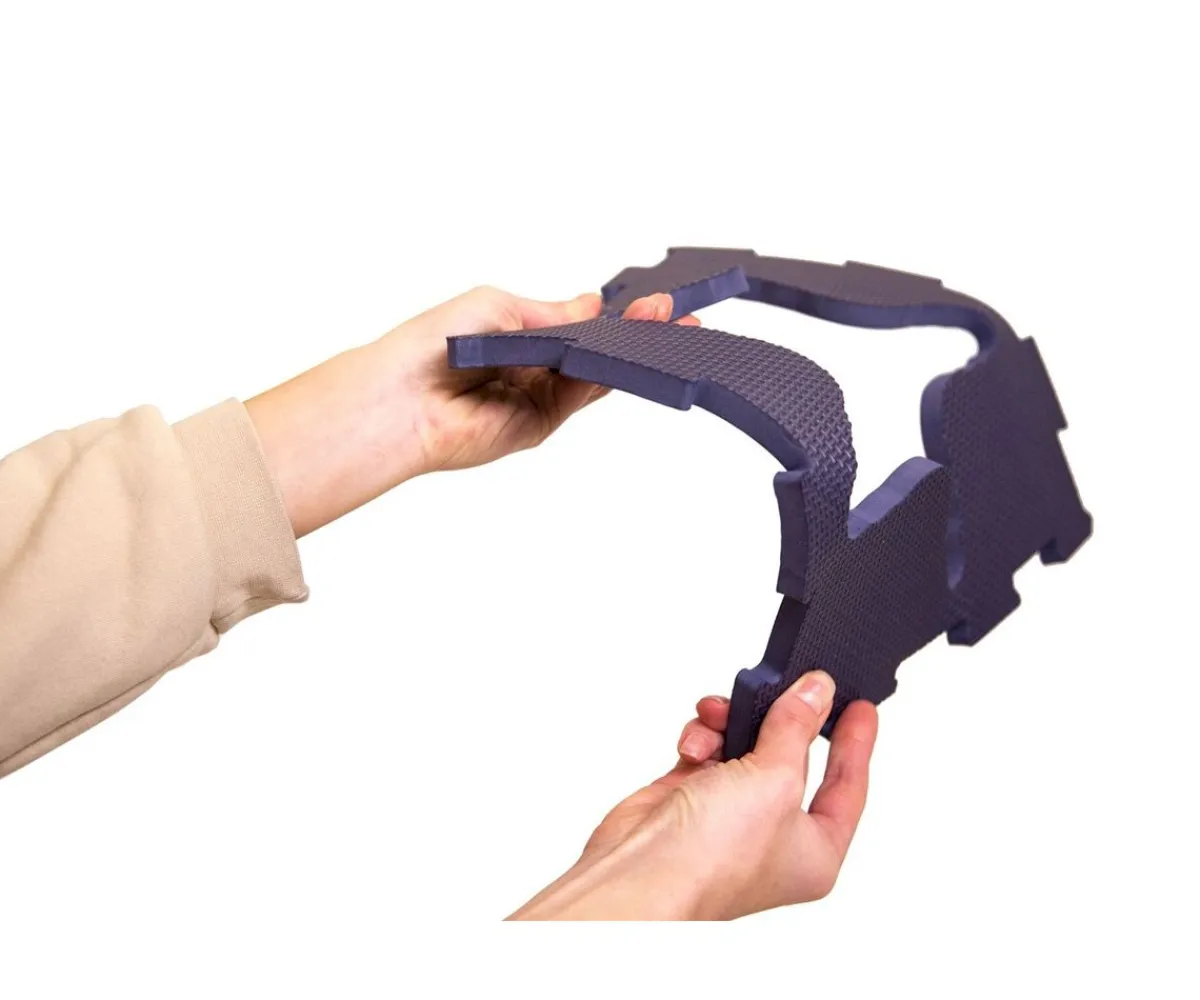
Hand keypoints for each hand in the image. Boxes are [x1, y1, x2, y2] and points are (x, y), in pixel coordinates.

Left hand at [246, 286, 694, 536]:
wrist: (404, 397)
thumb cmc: (435, 343)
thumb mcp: (501, 307)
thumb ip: (555, 313)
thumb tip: (595, 303)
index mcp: (524, 334)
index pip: (584, 323)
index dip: (620, 314)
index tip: (656, 301)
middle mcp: (536, 367)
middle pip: (599, 351)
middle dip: (639, 334)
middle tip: (680, 318)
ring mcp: (540, 399)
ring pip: (597, 375)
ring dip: (631, 352)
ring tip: (662, 328)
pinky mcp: (539, 426)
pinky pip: (579, 397)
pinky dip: (605, 377)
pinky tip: (625, 356)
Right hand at [512, 671, 878, 919]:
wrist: (641, 873)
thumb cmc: (713, 860)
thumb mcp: (776, 779)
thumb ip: (796, 727)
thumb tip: (815, 692)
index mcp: (814, 850)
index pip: (847, 786)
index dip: (855, 743)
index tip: (860, 706)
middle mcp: (773, 836)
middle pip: (791, 758)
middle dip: (778, 721)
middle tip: (780, 687)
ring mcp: (731, 817)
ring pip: (745, 747)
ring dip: (732, 724)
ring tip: (719, 715)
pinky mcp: (691, 799)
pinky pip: (708, 750)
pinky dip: (702, 738)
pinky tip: (694, 742)